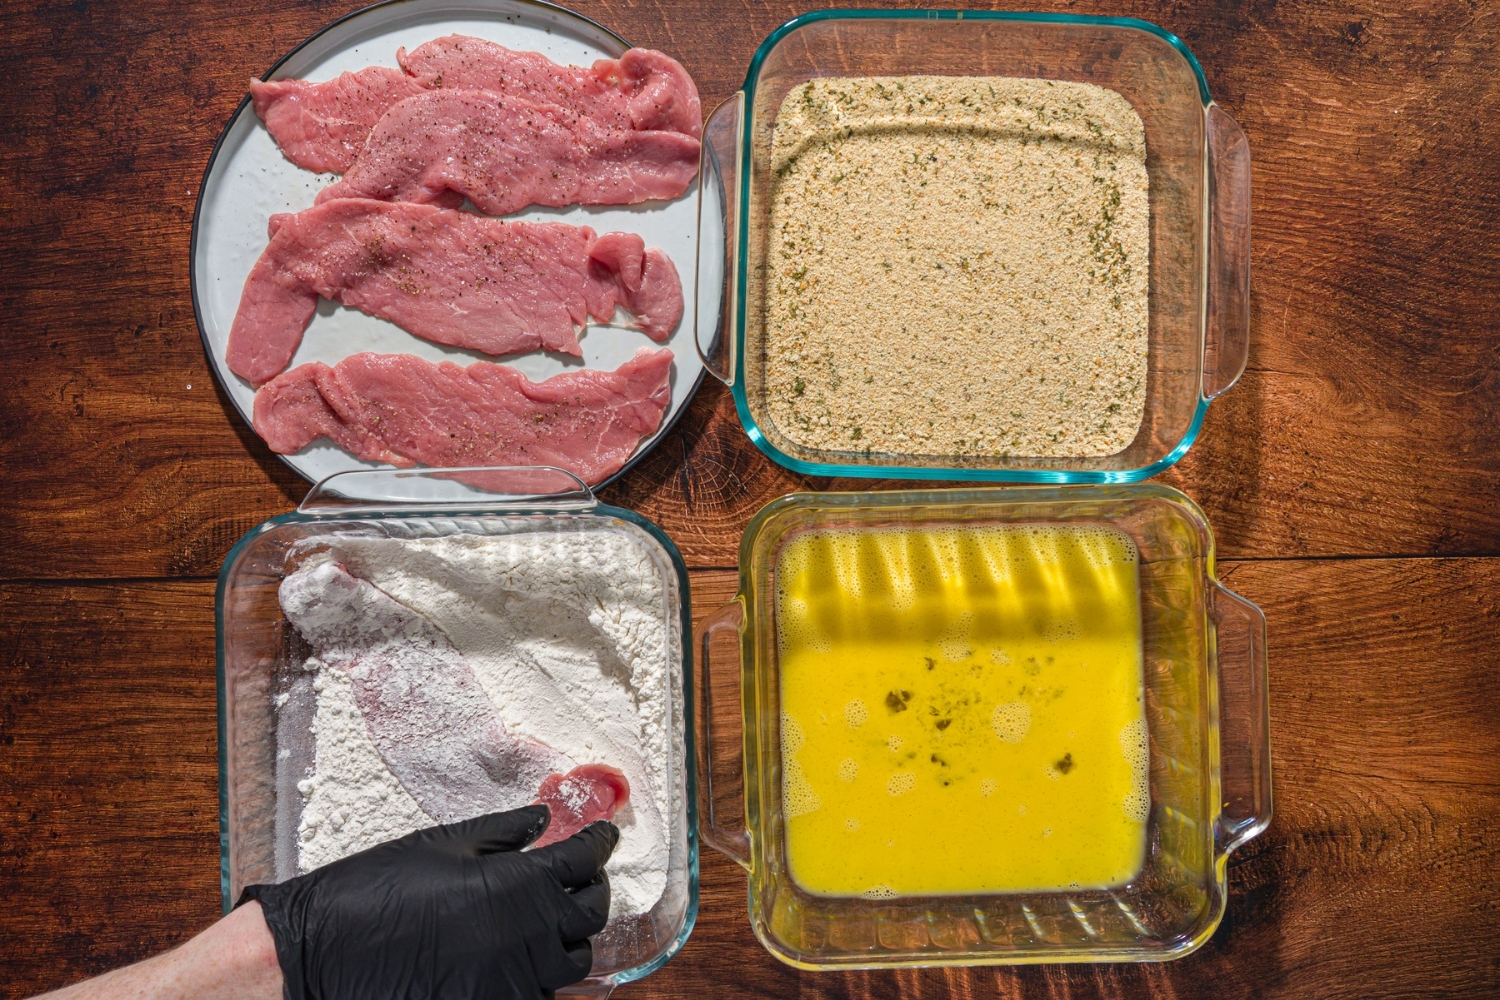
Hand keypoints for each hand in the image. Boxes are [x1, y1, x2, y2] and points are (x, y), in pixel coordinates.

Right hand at [240, 805, 617, 999]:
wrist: (320, 953)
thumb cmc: (375, 891)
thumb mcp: (443, 844)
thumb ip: (503, 831)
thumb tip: (544, 818)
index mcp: (518, 885)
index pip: (584, 861)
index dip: (599, 844)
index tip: (601, 836)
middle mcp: (527, 937)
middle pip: (590, 914)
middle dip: (591, 890)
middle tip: (579, 876)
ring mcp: (512, 983)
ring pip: (572, 964)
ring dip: (569, 938)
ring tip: (551, 920)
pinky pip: (538, 997)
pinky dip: (541, 979)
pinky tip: (522, 961)